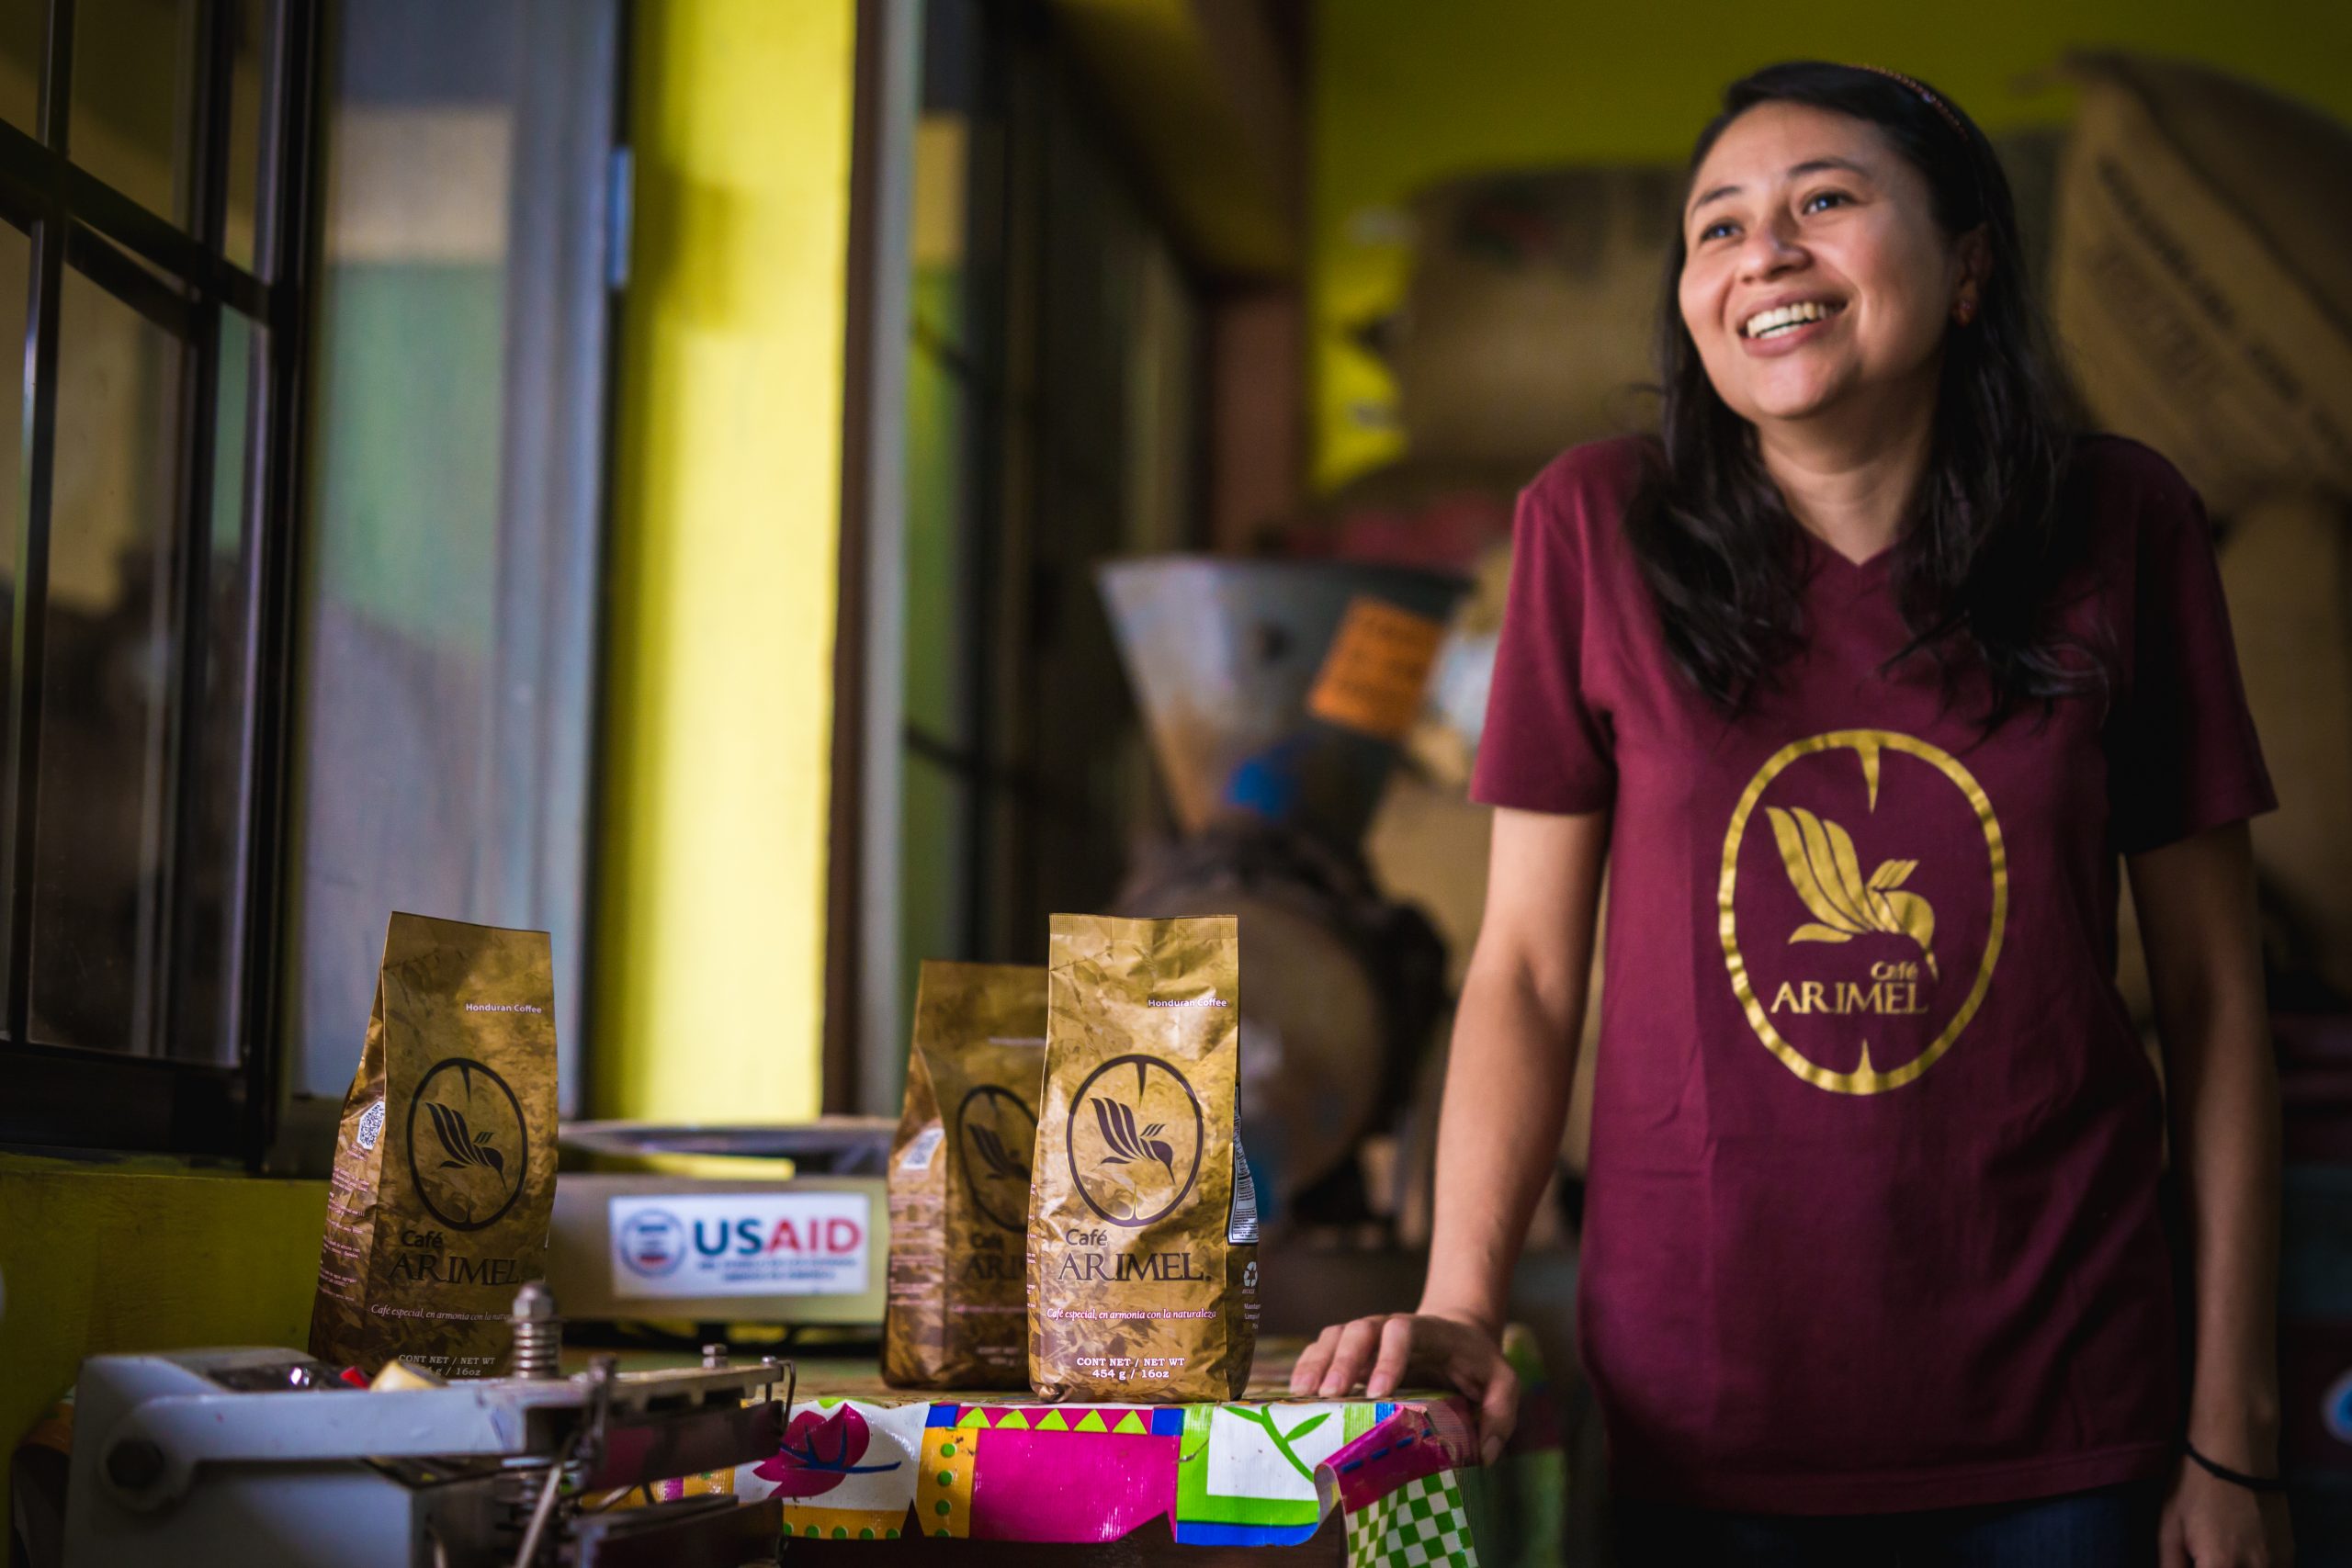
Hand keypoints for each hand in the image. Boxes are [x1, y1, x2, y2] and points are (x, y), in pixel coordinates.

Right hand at [1287, 1311, 1519, 1464]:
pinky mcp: (1352, 1351)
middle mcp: (1389, 1327)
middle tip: (1328, 1395)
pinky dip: (1306, 1366)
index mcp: (1427, 1331)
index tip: (1378, 1392)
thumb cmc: (1477, 1361)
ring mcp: (1367, 1337)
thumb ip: (1502, 1411)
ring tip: (1301, 1394)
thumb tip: (1485, 1453)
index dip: (1387, 1358)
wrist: (1457, 1333)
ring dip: (1316, 1362)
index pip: (1402, 1333)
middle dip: (1342, 1360)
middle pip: (1358, 1330)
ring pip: (1334, 1336)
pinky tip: (1296, 1393)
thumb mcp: (1503, 1380)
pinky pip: (1322, 1349)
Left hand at [2160, 1458, 2293, 1567]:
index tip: (2196, 1564)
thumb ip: (2171, 1566)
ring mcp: (2275, 1564)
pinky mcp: (2289, 1555)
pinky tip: (2242, 1557)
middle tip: (2205, 1558)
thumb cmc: (2194, 1489)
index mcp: (2218, 1566)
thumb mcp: (2170, 1528)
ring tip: (2223, 1553)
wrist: (2237, 1455)